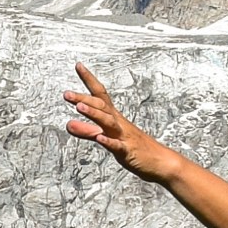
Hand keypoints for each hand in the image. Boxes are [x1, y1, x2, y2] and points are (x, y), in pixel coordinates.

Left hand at [63, 65, 185, 182]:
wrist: (161, 162)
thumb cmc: (134, 147)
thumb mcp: (107, 138)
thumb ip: (87, 131)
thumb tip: (68, 124)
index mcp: (114, 117)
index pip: (100, 94)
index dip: (89, 79)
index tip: (78, 65)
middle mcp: (119, 123)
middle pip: (101, 107)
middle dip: (84, 99)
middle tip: (66, 93)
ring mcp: (124, 136)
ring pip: (108, 123)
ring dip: (94, 114)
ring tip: (79, 107)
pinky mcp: (128, 151)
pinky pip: (117, 146)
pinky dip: (108, 142)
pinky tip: (99, 138)